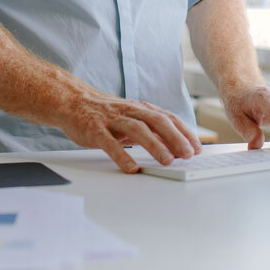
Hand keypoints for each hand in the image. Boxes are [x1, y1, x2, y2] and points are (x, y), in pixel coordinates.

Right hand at [59, 87, 201, 173]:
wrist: (73, 101)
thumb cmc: (106, 114)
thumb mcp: (132, 119)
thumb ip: (151, 130)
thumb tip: (174, 147)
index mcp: (141, 108)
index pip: (168, 118)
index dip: (184, 132)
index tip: (197, 148)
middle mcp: (130, 111)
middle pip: (157, 121)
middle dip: (175, 138)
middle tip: (188, 155)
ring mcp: (113, 119)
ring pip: (138, 129)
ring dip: (155, 145)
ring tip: (167, 161)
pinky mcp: (95, 130)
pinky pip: (110, 143)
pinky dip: (122, 155)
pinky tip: (131, 168)